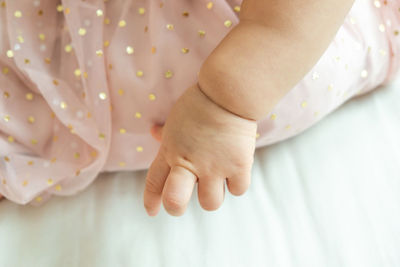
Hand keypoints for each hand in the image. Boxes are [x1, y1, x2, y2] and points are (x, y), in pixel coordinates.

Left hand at [144, 84, 256, 215]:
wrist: (227, 95)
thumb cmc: (199, 103)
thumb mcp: (175, 118)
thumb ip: (165, 132)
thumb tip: (152, 132)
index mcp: (171, 151)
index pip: (154, 183)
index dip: (151, 201)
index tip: (152, 211)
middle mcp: (190, 163)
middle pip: (175, 202)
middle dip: (175, 208)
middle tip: (181, 205)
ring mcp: (215, 167)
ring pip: (210, 203)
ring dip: (212, 196)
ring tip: (216, 181)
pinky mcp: (238, 166)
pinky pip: (237, 190)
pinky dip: (236, 185)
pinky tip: (235, 172)